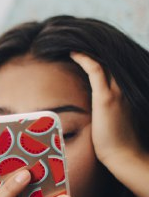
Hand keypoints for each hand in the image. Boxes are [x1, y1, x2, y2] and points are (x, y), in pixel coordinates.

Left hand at [72, 52, 148, 196]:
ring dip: (87, 51)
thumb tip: (90, 106)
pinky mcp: (107, 98)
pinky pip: (95, 70)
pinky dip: (84, 59)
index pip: (111, 67)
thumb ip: (103, 108)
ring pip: (103, 62)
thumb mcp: (109, 119)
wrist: (124, 156)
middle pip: (108, 60)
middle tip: (74, 40)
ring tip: (71, 43)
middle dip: (92, 49)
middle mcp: (123, 89)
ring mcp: (117, 92)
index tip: (82, 49)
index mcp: (124, 93)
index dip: (96, 56)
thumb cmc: (115, 143)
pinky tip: (72, 53)